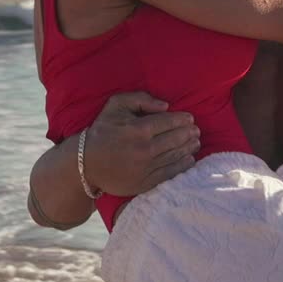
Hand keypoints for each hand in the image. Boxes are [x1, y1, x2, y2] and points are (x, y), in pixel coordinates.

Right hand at [83, 91, 199, 196]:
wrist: (86, 163)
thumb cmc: (102, 131)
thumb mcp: (115, 105)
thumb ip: (140, 99)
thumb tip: (165, 106)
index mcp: (138, 128)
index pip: (169, 122)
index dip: (183, 119)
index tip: (190, 118)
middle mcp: (144, 149)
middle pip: (175, 139)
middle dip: (189, 133)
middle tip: (196, 130)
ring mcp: (146, 168)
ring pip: (175, 156)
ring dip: (189, 148)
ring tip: (196, 142)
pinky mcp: (145, 182)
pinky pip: (170, 173)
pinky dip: (182, 165)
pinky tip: (189, 159)